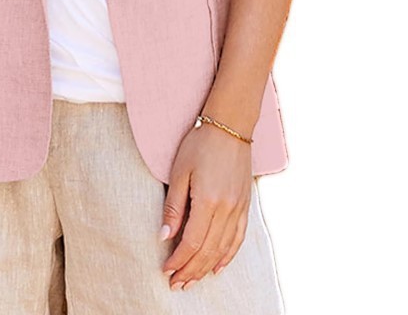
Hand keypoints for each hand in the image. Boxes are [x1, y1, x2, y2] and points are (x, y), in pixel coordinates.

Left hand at [160, 120, 252, 290]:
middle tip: (176, 284)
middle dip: (191, 270)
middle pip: (208, 250)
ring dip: (207, 268)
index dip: (179, 259)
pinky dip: (228, 256)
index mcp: (208, 201)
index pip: (193, 242)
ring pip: (224, 249)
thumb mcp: (179, 171)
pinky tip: (218, 267)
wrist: (230, 126)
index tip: (166, 270)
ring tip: (193, 281)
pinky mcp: (245, 205)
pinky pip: (238, 238)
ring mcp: (239, 208)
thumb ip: (174, 206)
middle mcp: (227, 209)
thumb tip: (165, 236)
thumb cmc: (200, 144)